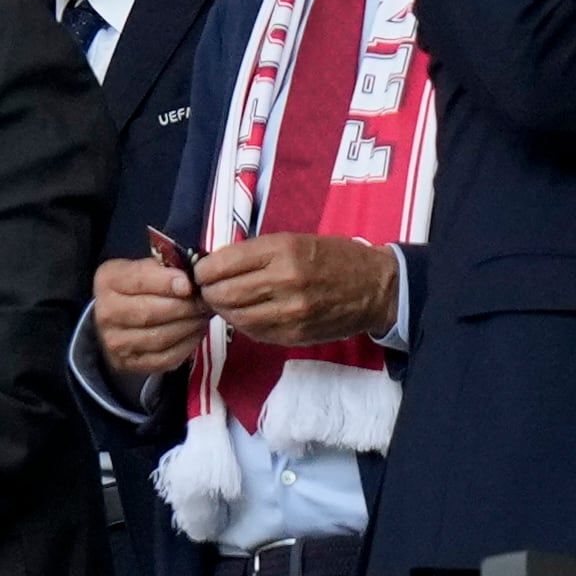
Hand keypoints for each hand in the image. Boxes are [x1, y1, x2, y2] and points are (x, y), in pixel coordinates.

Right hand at [93, 257, 208, 376]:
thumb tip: (191, 281)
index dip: (166, 283)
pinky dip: (186, 345)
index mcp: (108, 281)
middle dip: (184, 307)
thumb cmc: (139, 287)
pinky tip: (195, 332)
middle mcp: (105, 312)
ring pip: (159, 337)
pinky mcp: (128, 363)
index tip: (189, 285)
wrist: (117, 317)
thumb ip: (165, 269)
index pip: (139, 280)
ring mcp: (115, 341)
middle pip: (150, 312)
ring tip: (202, 316)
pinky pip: (164, 358)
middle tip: (204, 302)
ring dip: (188, 327)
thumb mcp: (146, 268)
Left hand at [193, 233, 396, 345]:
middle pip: (224, 293)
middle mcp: (285, 281)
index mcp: (283, 250)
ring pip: (235, 317)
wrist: (374, 287)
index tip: (200, 271)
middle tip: (206, 290)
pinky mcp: (294, 335)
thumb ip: (255, 253)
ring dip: (222, 311)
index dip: (203, 270)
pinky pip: (253, 332)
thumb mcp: (293, 240)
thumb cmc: (331, 257)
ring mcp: (290, 312)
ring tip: (224, 302)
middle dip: (207, 293)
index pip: (224, 263)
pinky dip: (242, 323)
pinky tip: (245, 314)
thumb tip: (213, 265)